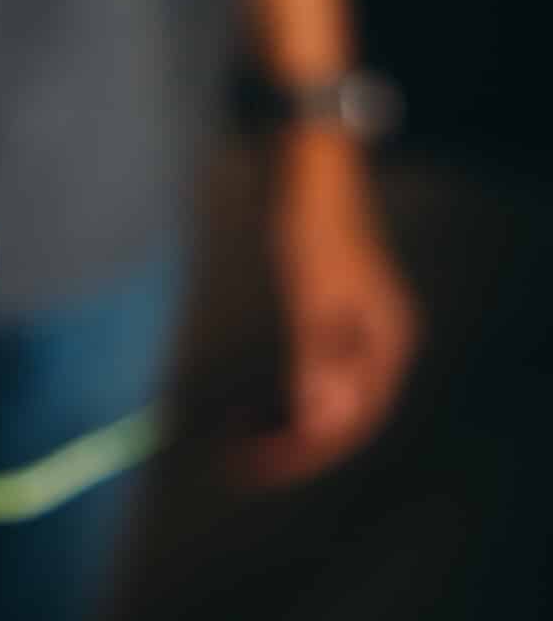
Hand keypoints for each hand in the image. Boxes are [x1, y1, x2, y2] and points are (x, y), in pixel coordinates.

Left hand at [246, 126, 419, 484]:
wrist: (304, 151)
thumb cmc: (311, 214)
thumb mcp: (310, 289)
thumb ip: (316, 356)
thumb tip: (321, 422)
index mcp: (388, 340)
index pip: (352, 419)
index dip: (304, 452)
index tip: (254, 469)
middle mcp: (376, 340)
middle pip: (337, 413)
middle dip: (288, 440)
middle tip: (232, 458)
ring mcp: (350, 326)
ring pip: (317, 395)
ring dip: (279, 420)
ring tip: (232, 434)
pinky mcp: (321, 311)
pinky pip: (302, 371)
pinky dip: (276, 391)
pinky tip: (244, 403)